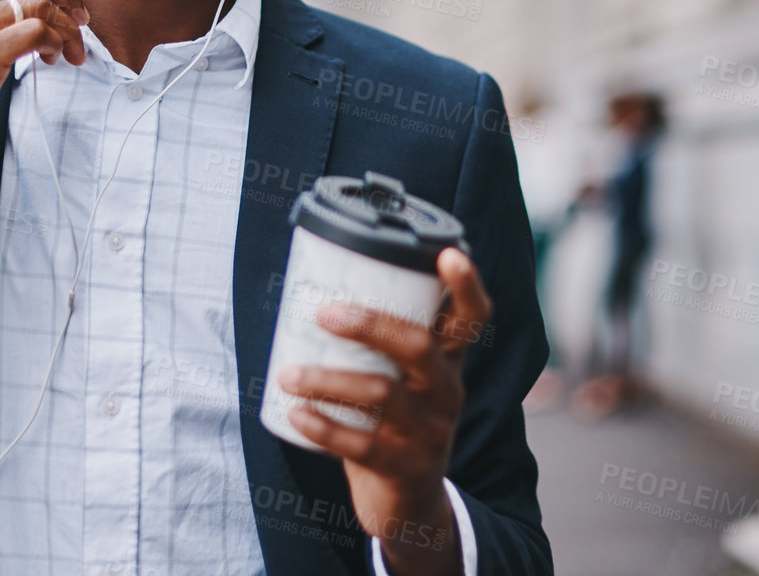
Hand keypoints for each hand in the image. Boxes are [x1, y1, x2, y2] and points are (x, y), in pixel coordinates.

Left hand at [278, 248, 490, 575]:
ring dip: (327, 380)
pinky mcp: (407, 467)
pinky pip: (362, 445)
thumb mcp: (401, 381)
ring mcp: (431, 431)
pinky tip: (295, 414)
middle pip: (419, 346)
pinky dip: (324, 427)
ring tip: (287, 374)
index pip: (472, 319)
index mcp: (447, 362)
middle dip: (371, 324)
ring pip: (382, 395)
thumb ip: (374, 345)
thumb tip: (308, 290)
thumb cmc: (393, 423)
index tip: (448, 254)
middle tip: (323, 313)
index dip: (467, 286)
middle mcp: (447, 391)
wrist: (409, 504)